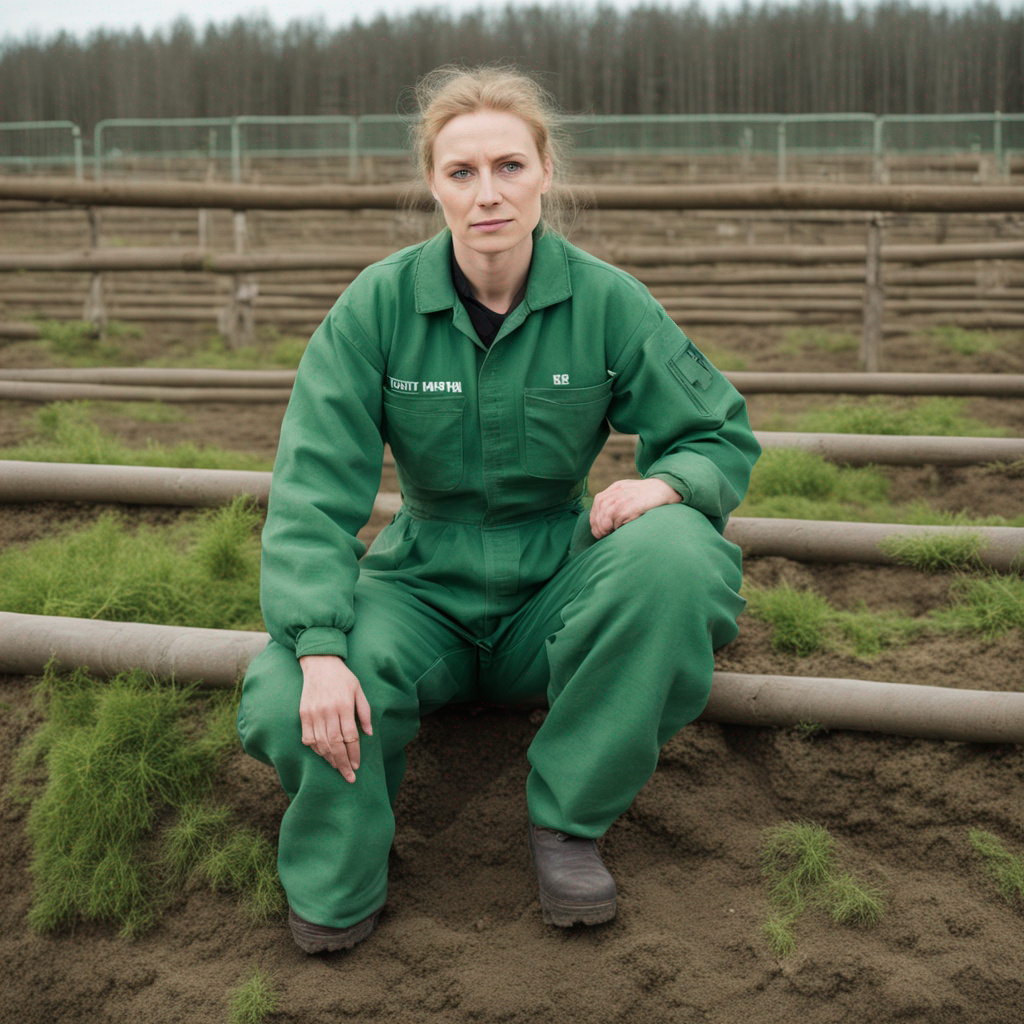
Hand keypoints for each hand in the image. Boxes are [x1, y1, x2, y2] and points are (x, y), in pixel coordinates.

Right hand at [298, 655, 371, 782]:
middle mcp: (328, 711)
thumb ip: (364, 712)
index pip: (350, 736)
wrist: (320, 663)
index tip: (357, 766)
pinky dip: (315, 749)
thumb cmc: (343, 677)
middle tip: (348, 777)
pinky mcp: (303, 714)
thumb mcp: (359, 690)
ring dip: (329, 759)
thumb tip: (369, 733)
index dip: (354, 753)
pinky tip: (323, 755)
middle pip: (335, 744)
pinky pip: (308, 737)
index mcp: (344, 706)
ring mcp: (314, 713)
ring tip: (337, 768)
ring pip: (321, 744)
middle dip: (342, 763)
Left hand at [589, 477, 681, 539]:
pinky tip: (618, 530)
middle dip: (597, 523)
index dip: (595, 515)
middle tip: (600, 534)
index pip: (598, 500)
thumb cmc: (649, 495)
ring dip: (604, 526)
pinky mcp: (633, 506)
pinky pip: (618, 518)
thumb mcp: (630, 492)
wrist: (666, 489)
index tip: (596, 526)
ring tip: (607, 534)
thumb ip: (617, 499)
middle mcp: (619, 491)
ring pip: (606, 513)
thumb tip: (605, 518)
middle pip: (600, 507)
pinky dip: (616, 526)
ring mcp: (626, 498)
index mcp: (617, 487)